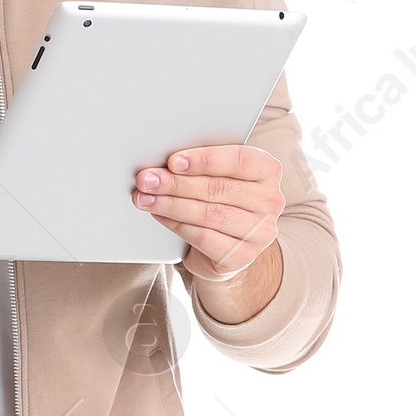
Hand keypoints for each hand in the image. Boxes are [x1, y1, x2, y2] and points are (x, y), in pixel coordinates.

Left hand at [133, 144, 283, 283]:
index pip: (240, 160)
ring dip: (171, 204)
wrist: (227, 247)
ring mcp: (260, 231)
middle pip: (218, 188)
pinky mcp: (243, 255)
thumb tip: (163, 162)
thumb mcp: (218, 175)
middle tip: (147, 179)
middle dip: (176, 183)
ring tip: (145, 198)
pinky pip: (204, 237)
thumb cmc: (220, 201)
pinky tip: (160, 215)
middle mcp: (270, 201)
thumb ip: (201, 165)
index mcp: (267, 170)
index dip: (204, 160)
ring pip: (209, 214)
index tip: (173, 161)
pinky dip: (176, 224)